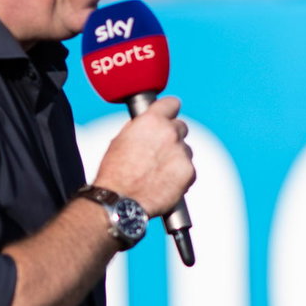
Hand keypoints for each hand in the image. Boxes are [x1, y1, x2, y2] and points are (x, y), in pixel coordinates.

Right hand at [95, 95, 195, 217]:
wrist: (121, 202)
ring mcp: (181, 152)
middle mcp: (169, 133)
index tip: (170, 115)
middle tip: (159, 152)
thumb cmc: (115, 173)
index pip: (172, 103)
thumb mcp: (121, 139)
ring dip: (176, 157)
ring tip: (158, 172)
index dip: (169, 110)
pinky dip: (180, 175)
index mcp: (151, 121)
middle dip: (172, 137)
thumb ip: (141, 127)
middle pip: (181, 127)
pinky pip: (189, 169)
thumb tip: (149, 124)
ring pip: (185, 150)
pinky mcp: (189, 172)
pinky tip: (164, 183)